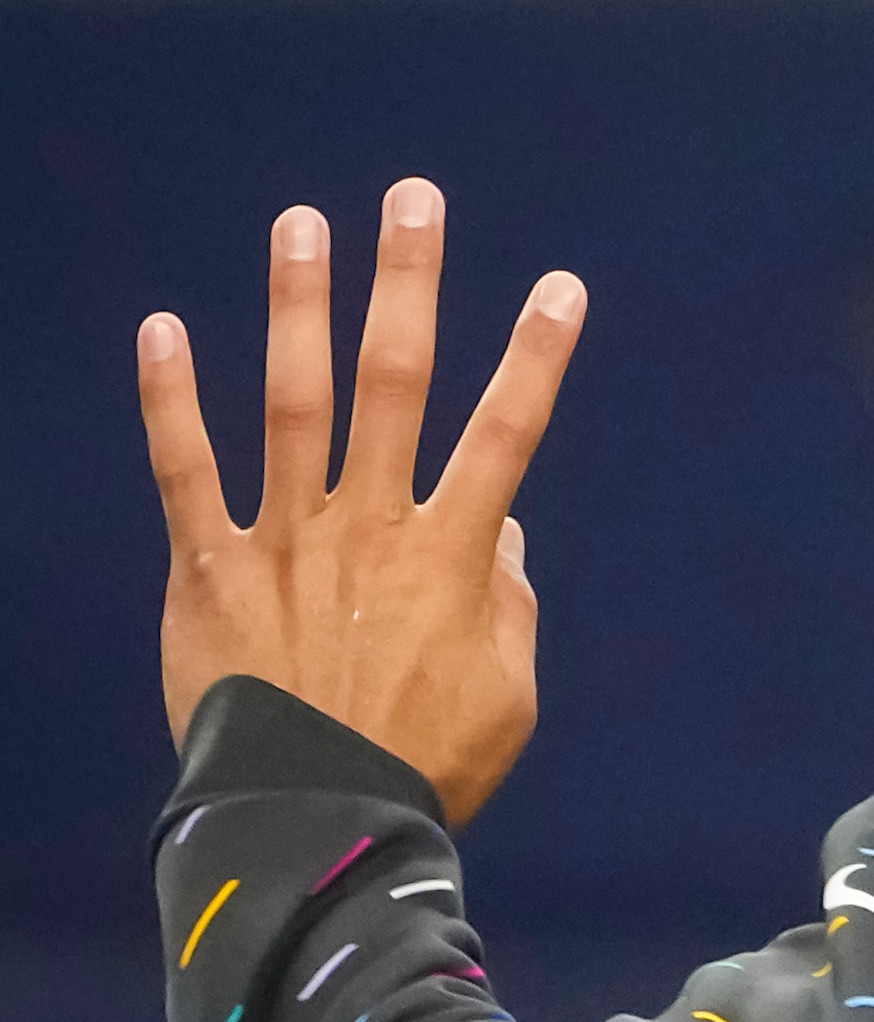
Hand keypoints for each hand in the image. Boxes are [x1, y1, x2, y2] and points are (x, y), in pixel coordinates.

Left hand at [137, 178, 587, 825]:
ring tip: (301, 224)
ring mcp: (284, 540)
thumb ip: (508, 605)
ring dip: (299, 306)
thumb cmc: (426, 765)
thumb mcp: (507, 693)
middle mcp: (369, 526)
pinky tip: (161, 327)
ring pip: (294, 401)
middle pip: (396, 382)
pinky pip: (184, 470)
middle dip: (409, 284)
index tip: (564, 287)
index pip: (507, 433)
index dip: (538, 356)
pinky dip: (169, 399)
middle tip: (414, 201)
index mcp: (452, 556)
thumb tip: (499, 535)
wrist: (311, 820)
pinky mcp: (209, 569)